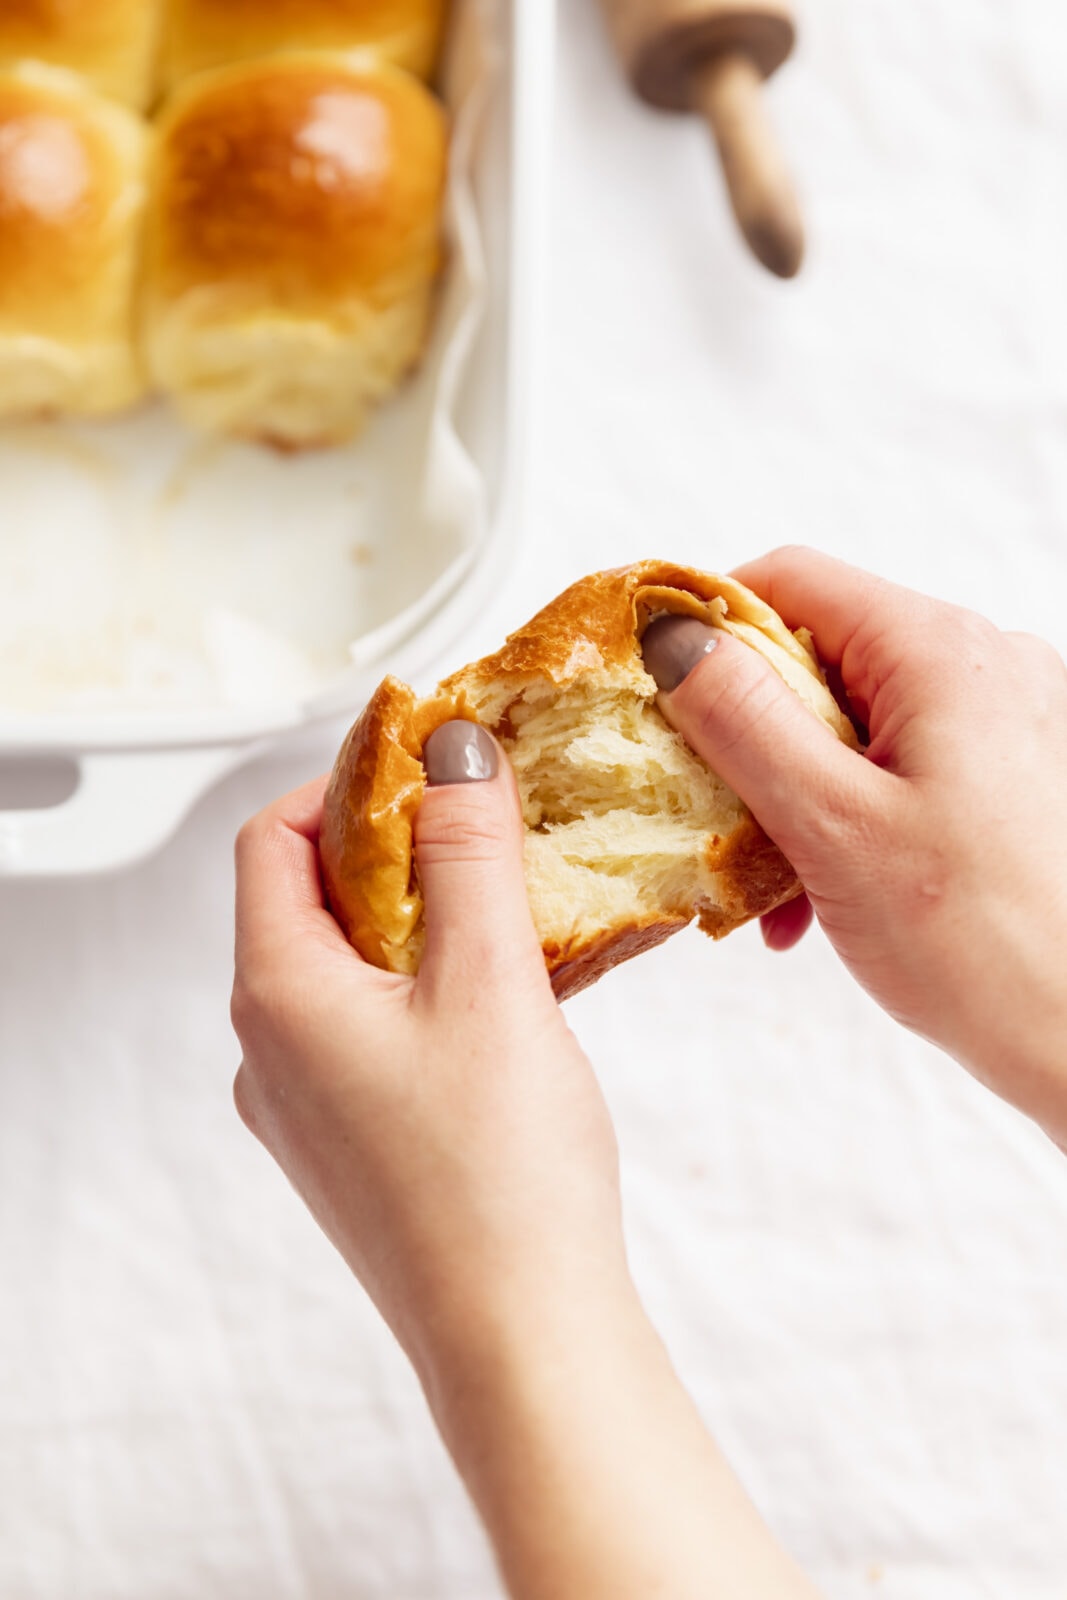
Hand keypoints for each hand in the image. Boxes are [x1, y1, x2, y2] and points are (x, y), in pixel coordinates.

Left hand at [231, 726, 625, 1393]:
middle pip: (310, 900)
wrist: (522, 1340)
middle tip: (483, 829)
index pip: (274, 839)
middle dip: (397, 850)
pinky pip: (374, 1030)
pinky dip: (429, 988)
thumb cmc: (499, 1179)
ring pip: (349, 968)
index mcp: (279, 997)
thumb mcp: (490, 981)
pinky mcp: (354, 1144)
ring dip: (421, 920)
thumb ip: (468, 851)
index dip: (347, 783)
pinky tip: (506, 998)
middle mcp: (272, 1050)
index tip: (427, 764)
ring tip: (507, 910)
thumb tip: (451, 753)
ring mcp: (308, 1105)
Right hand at [642, 546, 1066, 1147]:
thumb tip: (672, 630)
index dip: (708, 628)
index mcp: (941, 652)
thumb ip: (743, 718)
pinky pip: (907, 763)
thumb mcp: (832, 826)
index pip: (791, 581)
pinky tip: (830, 895)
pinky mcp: (1019, 772)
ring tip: (781, 890)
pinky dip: (854, 814)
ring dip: (799, 791)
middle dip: (755, 738)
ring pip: (859, 720)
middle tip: (720, 822)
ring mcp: (1012, 716)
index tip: (658, 699)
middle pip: (823, 655)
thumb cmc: (985, 945)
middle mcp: (987, 663)